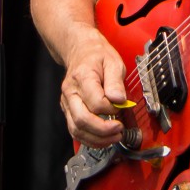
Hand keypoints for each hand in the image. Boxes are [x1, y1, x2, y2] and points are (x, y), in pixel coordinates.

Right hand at [59, 27, 127, 147]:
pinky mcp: (68, 110)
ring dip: (97, 139)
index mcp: (82, 77)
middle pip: (82, 120)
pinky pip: (75, 130)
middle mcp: (70, 92)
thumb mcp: (113, 62)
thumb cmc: (97, 56)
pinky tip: (103, 139)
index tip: (122, 107)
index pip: (95, 102)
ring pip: (76, 129)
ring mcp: (67, 103)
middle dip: (103, 130)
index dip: (111, 109)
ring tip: (114, 137)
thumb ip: (116, 82)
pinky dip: (89, 139)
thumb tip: (119, 100)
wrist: (81, 51)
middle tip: (119, 130)